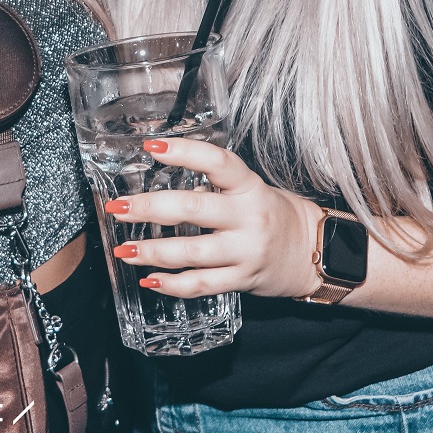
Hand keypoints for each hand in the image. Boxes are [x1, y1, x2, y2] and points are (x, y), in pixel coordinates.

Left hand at [102, 138, 322, 298]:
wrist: (313, 253)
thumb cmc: (274, 215)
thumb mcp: (251, 191)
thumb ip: (214, 189)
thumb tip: (165, 188)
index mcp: (249, 187)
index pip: (217, 162)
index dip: (185, 152)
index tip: (152, 147)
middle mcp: (248, 218)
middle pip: (194, 209)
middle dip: (150, 208)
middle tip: (119, 207)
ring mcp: (246, 251)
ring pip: (191, 252)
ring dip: (152, 251)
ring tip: (124, 249)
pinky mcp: (242, 280)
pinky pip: (202, 285)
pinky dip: (172, 285)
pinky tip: (150, 280)